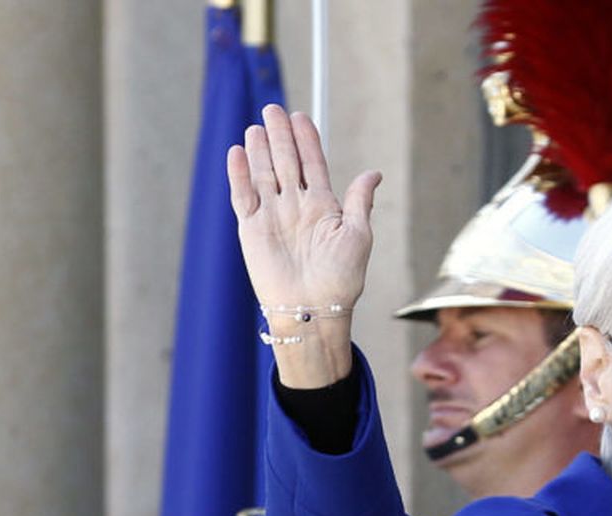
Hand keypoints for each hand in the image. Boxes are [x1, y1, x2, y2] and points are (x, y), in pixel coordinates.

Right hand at [227, 105, 381, 384]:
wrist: (314, 309)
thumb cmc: (341, 278)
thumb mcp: (358, 235)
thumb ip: (360, 201)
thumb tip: (373, 173)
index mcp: (323, 206)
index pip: (312, 164)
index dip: (307, 141)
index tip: (302, 117)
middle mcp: (296, 206)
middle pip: (285, 162)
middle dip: (280, 136)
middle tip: (274, 109)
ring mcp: (272, 215)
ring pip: (263, 173)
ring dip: (259, 149)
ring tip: (258, 126)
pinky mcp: (251, 228)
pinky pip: (243, 195)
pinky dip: (239, 174)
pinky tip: (238, 151)